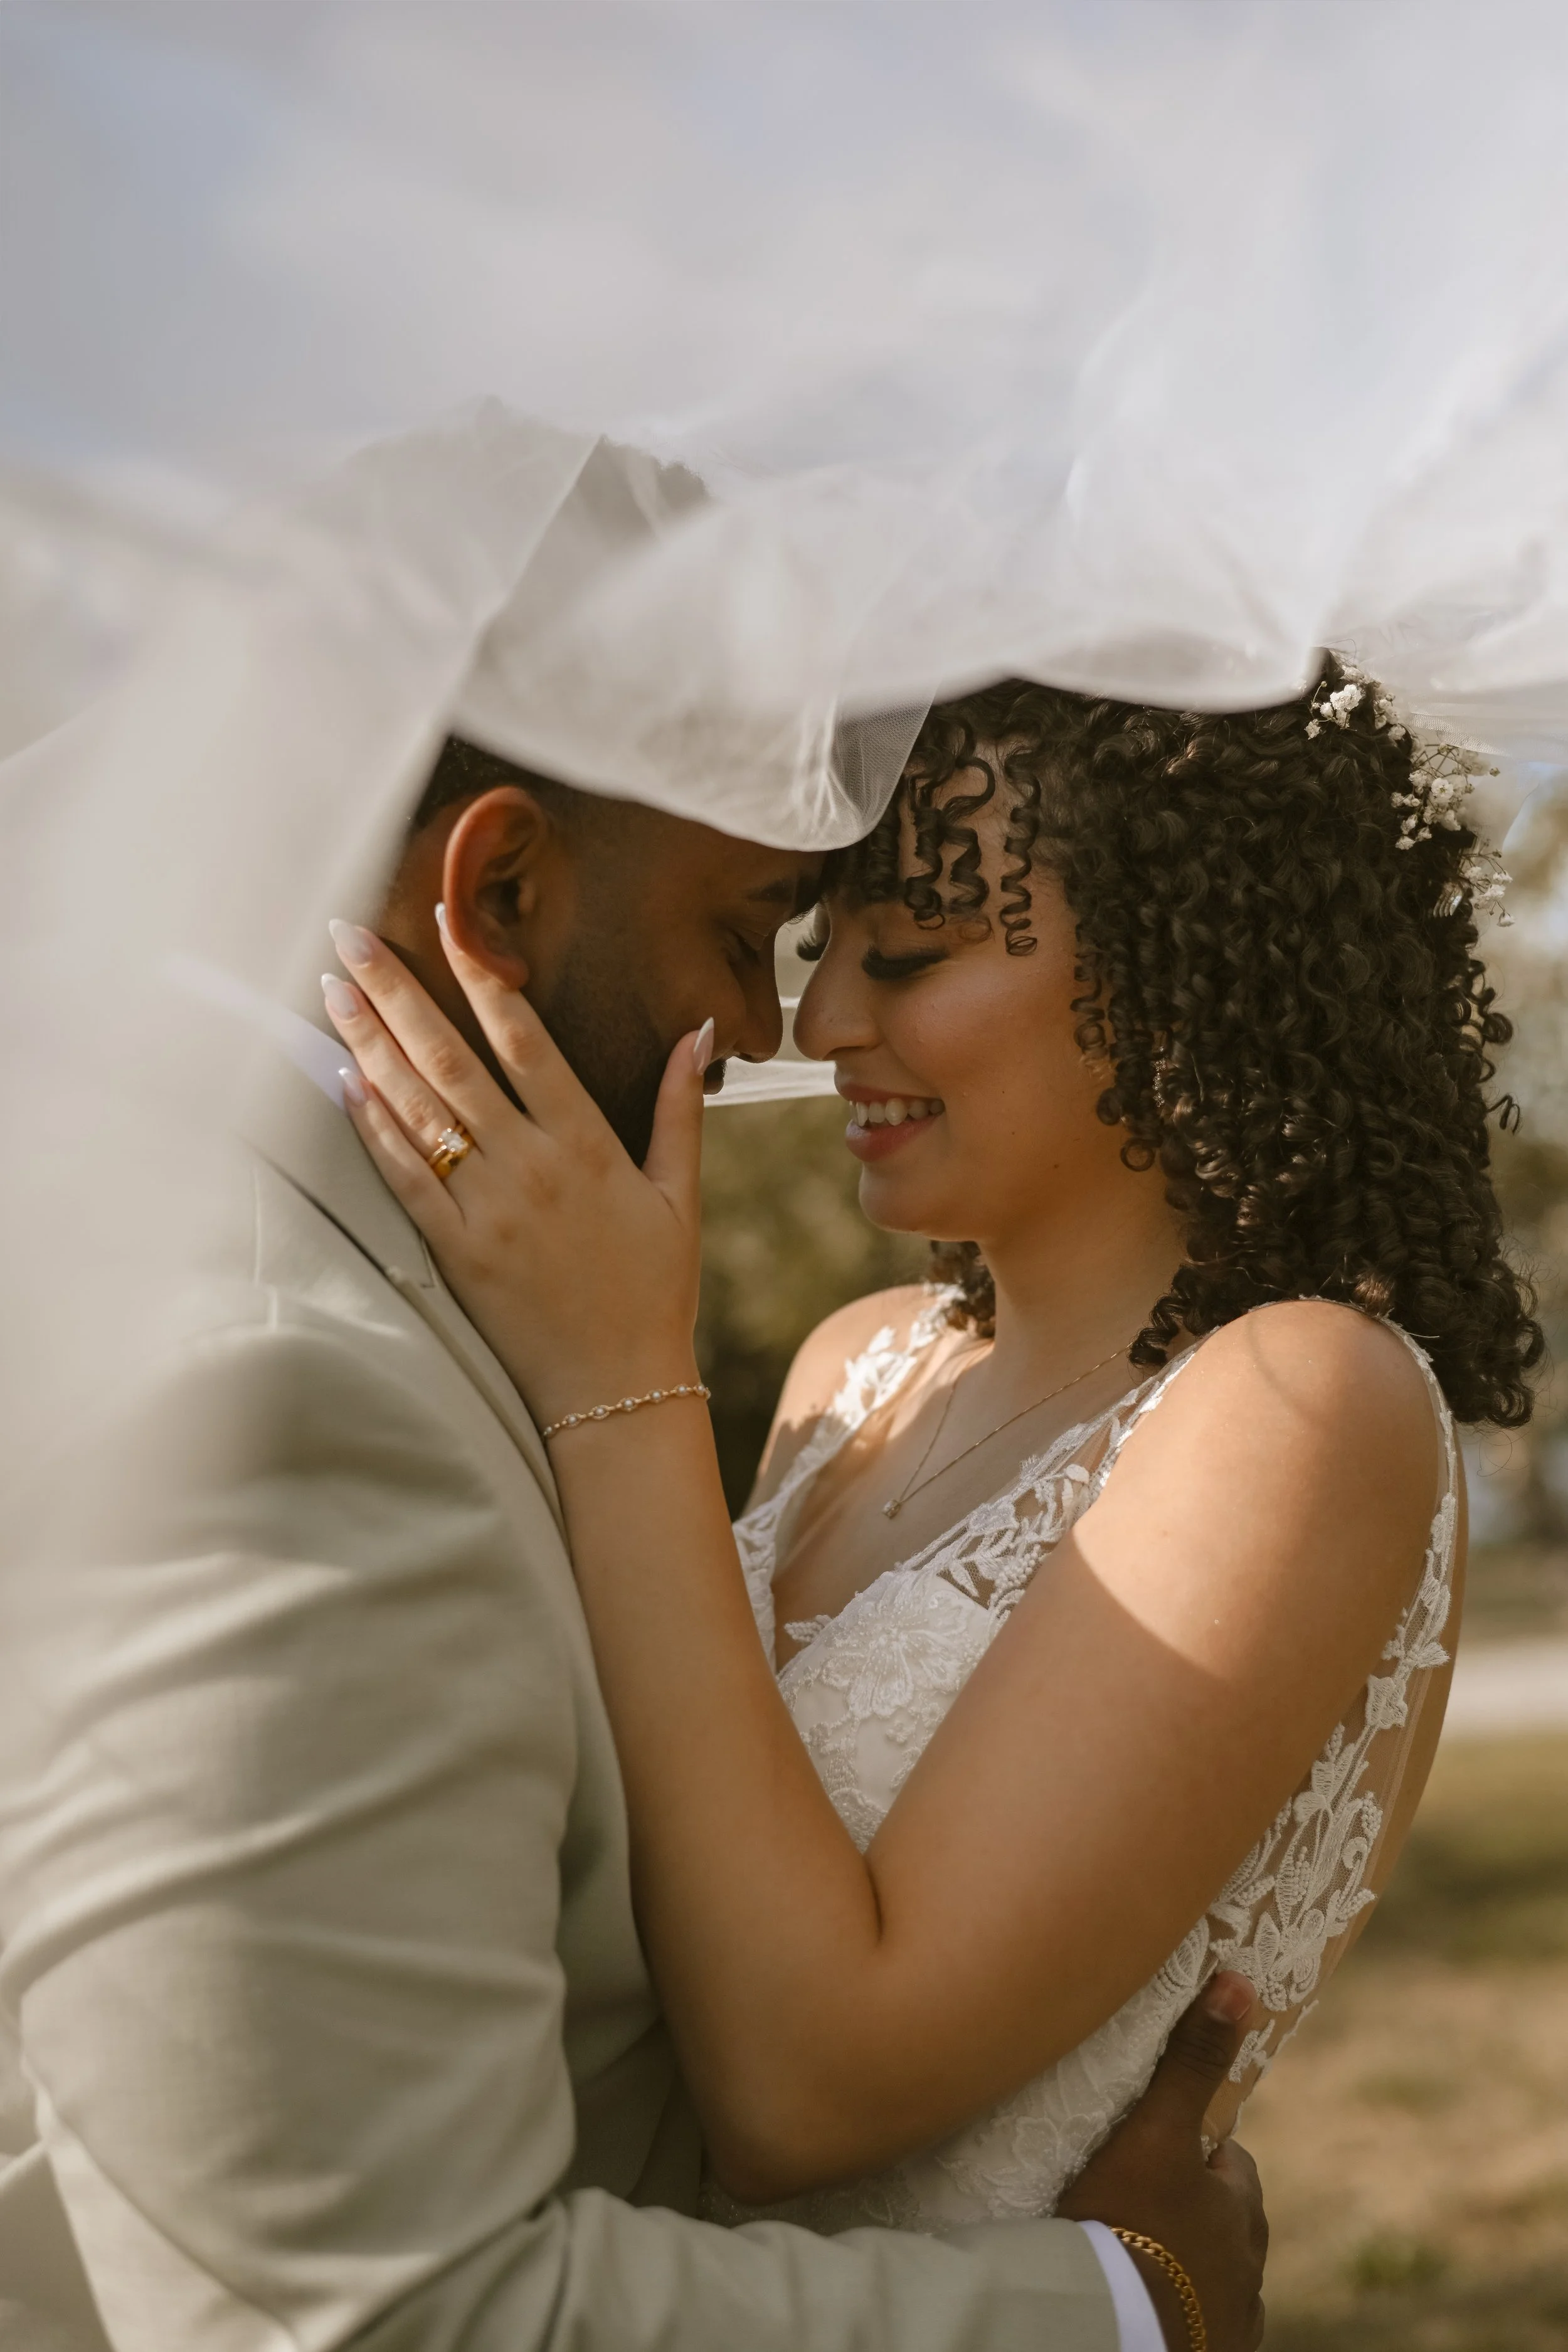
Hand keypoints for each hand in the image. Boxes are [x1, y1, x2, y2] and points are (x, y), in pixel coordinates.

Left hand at [321, 918, 708, 1427]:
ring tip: (333, 990)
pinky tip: (341, 1079)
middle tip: (350, 937)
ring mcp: (486, 1208)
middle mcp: (531, 1166)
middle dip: (395, 992)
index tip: (446, 920)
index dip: (482, 974)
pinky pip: (402, 1176)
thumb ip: (681, 1108)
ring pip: (416, 1107)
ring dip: (368, 1043)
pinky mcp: (453, 1250)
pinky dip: (370, 1126)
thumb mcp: (680, 1196)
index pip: (524, 1039)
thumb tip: (698, 1032)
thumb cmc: (653, 1291)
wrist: (615, 1388)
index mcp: (587, 1144)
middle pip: (450, 1058)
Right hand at [1058, 1973, 1266, 2351]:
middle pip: (1227, 2220)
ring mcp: (1233, 2317)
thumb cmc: (1132, 2222)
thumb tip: (1239, 1981)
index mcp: (1241, 2208)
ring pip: (1220, 2275)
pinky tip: (1153, 2302)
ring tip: (1142, 2253)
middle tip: (1143, 2195)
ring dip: (1192, 2262)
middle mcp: (1249, 2266)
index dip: (1199, 2149)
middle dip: (1197, 2206)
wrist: (1116, 2326)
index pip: (1231, 2163)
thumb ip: (1191, 2062)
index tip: (1164, 2144)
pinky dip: (1185, 2311)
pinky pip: (1205, 2326)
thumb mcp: (1155, 2133)